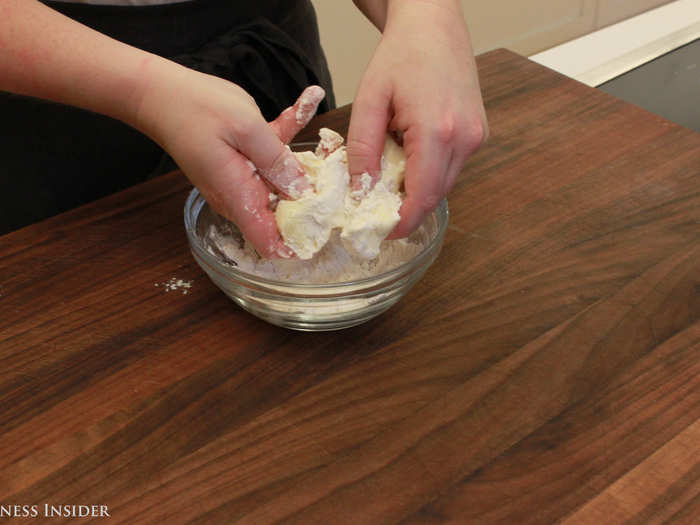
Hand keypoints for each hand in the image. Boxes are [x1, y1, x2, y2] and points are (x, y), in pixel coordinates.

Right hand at [137, 61, 323, 256]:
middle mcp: (240, 197)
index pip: (270, 244)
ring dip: (303, 162)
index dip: (298, 245)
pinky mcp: (242, 165)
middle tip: (339, 175)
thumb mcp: (246, 128)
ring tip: (329, 134)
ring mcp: (241, 182)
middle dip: (312, 197)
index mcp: (240, 196)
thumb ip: (277, 160)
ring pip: (282, 183)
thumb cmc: (196, 108)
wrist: (160, 94)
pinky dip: (287, 137)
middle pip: (284, 214)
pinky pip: (271, 158)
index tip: (325, 230)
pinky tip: (308, 99)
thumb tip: (304, 191)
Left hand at [347, 0, 487, 237]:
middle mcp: (465, 138)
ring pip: (444, 184)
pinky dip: (428, 172)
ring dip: (416, 189)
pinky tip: (409, 154)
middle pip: (434, 196)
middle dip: (405, 208)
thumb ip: (363, 150)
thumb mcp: (370, 101)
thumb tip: (360, 191)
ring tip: (389, 173)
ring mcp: (476, 136)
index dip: (401, 223)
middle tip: (374, 206)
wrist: (434, 25)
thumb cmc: (401, 55)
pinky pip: (451, 167)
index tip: (380, 233)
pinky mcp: (478, 133)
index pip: (421, 198)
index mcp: (438, 131)